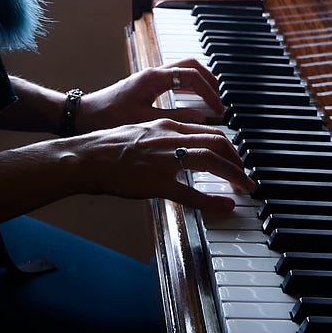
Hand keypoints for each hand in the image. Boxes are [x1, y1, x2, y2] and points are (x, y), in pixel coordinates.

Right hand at [64, 117, 252, 212]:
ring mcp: (165, 160)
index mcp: (167, 126)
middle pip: (218, 142)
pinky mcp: (158, 183)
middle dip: (237, 159)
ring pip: (212, 161)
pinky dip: (213, 200)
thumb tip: (178, 147)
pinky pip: (192, 193)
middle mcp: (171, 138)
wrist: (86, 157)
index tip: (233, 158)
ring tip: (244, 187)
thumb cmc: (107, 148)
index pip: (209, 131)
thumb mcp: (140, 132)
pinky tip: (225, 206)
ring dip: (234, 174)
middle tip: (245, 175)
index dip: (227, 146)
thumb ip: (162, 138)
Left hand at [76, 58, 223, 133]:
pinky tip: (191, 103)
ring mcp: (149, 79)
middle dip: (209, 80)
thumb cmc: (106, 117)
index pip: (191, 75)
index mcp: (153, 78)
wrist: (82, 116)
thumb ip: (175, 118)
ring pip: (182, 70)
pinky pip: (173, 80)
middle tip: (220, 100)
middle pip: (190, 65)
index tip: (218, 108)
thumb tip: (201, 117)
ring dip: (199, 82)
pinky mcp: (145, 87)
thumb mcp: (144, 121)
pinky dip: (187, 87)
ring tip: (211, 101)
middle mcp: (152, 74)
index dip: (209, 91)